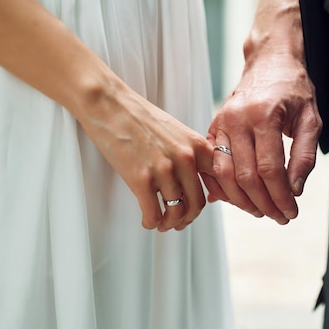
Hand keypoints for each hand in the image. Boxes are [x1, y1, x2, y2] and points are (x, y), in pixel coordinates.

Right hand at [79, 86, 214, 231]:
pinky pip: (154, 214)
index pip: (220, 180)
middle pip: (198, 203)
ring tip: (162, 224)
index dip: (217, 199)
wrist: (108, 105)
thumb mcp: (176, 132)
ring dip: (169, 224)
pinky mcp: (141, 179)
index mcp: (197, 145)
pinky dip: (152, 223)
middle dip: (189, 218)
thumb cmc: (139, 118)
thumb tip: (195, 181)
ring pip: (177, 213)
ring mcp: (164, 169)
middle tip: (180, 222)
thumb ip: (190, 153)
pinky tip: (148, 221)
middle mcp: (186, 158)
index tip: (205, 206)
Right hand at [203, 52, 321, 223]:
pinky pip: (212, 165)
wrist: (269, 62)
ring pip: (224, 175)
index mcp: (264, 115)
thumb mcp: (311, 120)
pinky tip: (238, 199)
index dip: (281, 197)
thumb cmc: (293, 90)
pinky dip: (222, 186)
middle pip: (245, 177)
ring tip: (261, 211)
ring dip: (242, 200)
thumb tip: (293, 190)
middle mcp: (237, 119)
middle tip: (279, 217)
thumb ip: (304, 156)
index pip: (270, 170)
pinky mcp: (213, 127)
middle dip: (264, 204)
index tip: (291, 212)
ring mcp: (221, 123)